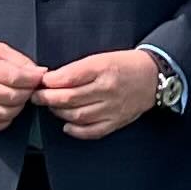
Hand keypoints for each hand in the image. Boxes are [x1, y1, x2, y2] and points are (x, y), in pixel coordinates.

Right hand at [0, 38, 44, 133]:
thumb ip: (19, 60)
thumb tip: (40, 73)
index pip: (15, 78)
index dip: (32, 80)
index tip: (39, 78)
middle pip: (12, 97)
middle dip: (27, 94)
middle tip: (30, 89)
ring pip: (3, 113)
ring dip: (18, 108)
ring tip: (19, 99)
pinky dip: (4, 121)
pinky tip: (7, 111)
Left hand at [36, 50, 160, 140]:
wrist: (153, 76)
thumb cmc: (124, 64)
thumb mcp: (100, 58)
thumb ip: (77, 69)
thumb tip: (52, 80)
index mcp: (102, 68)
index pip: (69, 77)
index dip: (49, 82)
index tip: (39, 83)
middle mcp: (107, 89)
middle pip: (70, 98)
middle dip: (48, 98)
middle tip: (37, 97)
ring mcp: (112, 107)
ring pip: (78, 115)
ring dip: (59, 113)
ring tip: (52, 108)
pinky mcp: (117, 121)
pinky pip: (93, 131)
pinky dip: (76, 131)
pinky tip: (67, 125)